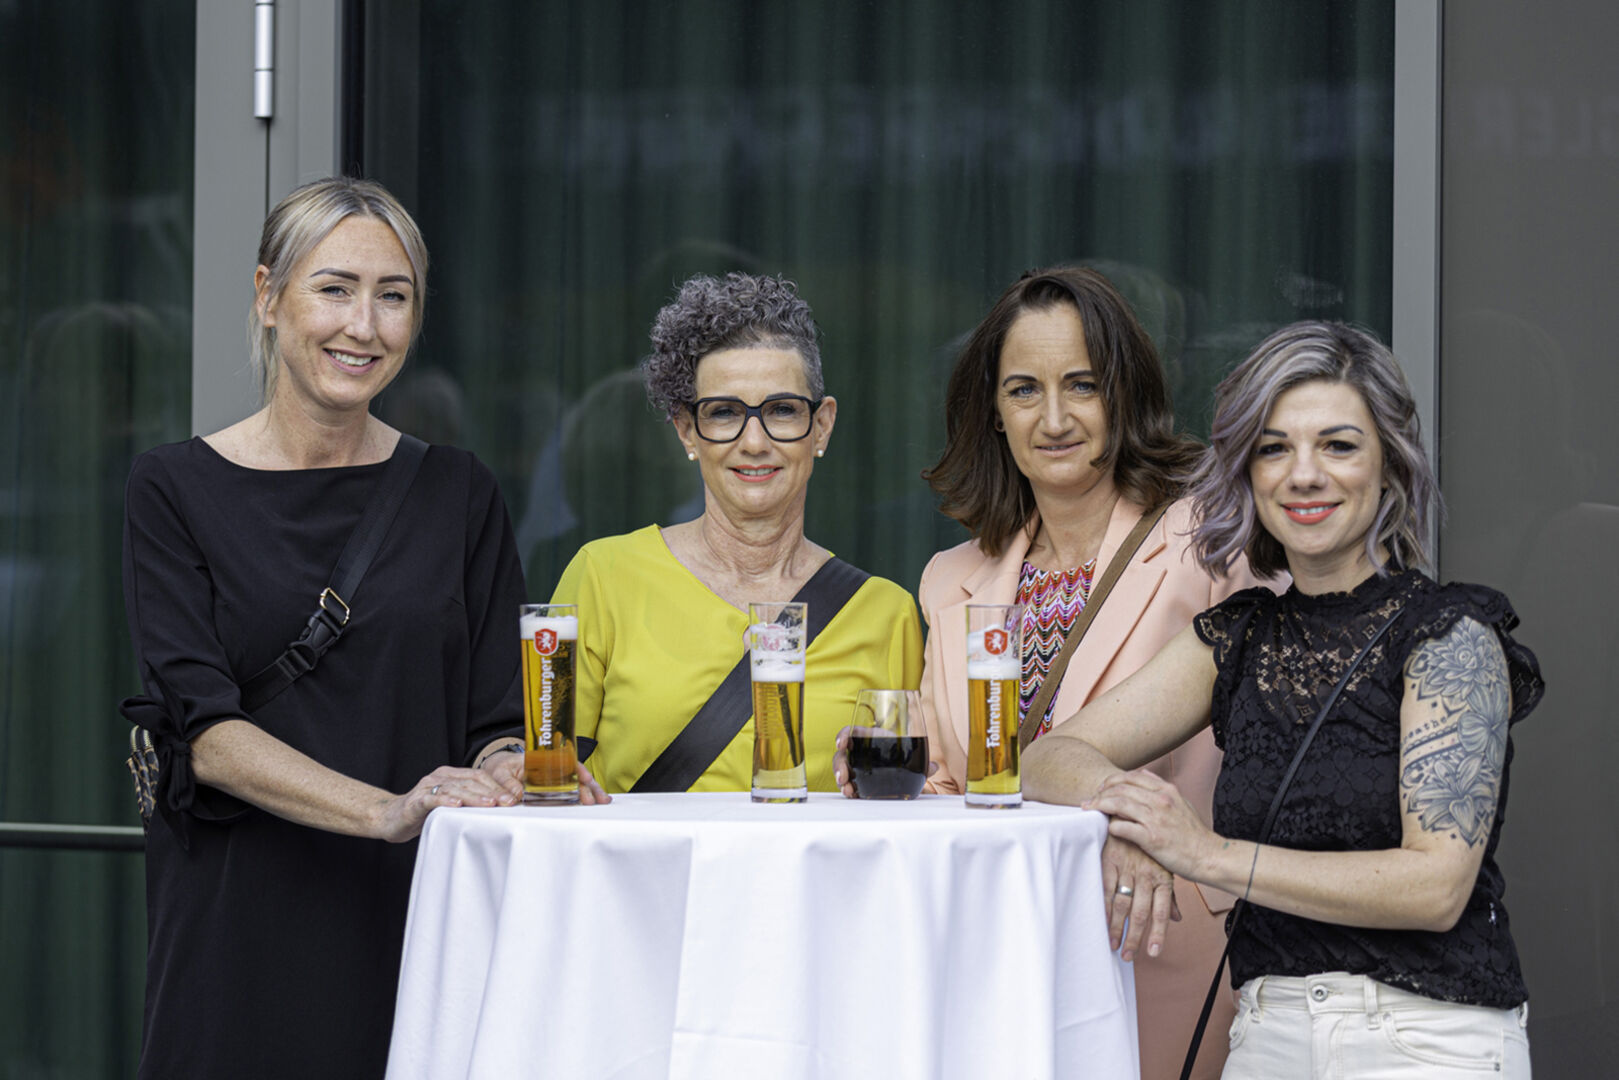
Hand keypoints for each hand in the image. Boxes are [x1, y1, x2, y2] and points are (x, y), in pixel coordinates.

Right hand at [377, 763, 519, 842]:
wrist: (390, 818)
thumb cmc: (423, 813)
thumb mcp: (450, 805)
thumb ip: (469, 802)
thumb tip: (500, 808)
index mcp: (450, 775)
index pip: (479, 776)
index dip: (498, 786)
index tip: (514, 797)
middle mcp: (439, 777)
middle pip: (471, 781)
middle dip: (492, 791)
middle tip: (509, 802)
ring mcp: (426, 788)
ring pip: (455, 788)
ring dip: (475, 796)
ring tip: (490, 803)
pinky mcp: (415, 801)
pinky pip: (432, 799)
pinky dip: (445, 800)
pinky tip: (457, 805)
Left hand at [477, 742, 611, 805]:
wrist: (497, 769)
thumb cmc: (499, 769)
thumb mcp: (499, 774)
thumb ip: (507, 784)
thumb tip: (516, 797)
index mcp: (540, 759)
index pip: (564, 761)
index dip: (577, 770)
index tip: (586, 779)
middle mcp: (551, 768)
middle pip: (576, 774)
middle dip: (589, 786)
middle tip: (599, 800)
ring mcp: (554, 778)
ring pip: (577, 783)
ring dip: (590, 792)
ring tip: (603, 801)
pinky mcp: (553, 788)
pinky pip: (571, 791)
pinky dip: (582, 796)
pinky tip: (592, 802)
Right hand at [831, 725, 936, 798]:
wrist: (901, 771)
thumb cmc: (903, 757)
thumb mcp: (912, 758)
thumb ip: (922, 762)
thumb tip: (934, 766)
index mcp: (871, 738)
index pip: (851, 732)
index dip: (843, 736)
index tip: (841, 744)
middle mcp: (860, 751)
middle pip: (842, 754)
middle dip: (839, 765)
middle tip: (843, 776)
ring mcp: (856, 766)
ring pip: (842, 769)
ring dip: (841, 779)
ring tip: (847, 789)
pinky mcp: (857, 780)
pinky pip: (847, 782)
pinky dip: (847, 788)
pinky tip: (851, 793)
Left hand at [1086, 769, 1216, 881]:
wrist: (1209, 856)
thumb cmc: (1194, 834)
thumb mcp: (1182, 803)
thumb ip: (1161, 789)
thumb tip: (1143, 775)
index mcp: (1167, 790)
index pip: (1131, 777)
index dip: (1112, 781)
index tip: (1102, 788)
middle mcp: (1160, 800)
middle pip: (1120, 788)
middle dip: (1100, 792)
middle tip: (1090, 800)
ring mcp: (1156, 819)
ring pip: (1118, 804)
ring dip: (1100, 806)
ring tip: (1090, 810)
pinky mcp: (1152, 838)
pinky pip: (1123, 827)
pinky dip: (1111, 826)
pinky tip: (1107, 829)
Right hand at [1098, 833, 1179, 961]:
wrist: (1128, 810)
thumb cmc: (1147, 842)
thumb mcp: (1164, 866)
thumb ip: (1169, 894)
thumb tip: (1177, 918)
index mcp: (1162, 876)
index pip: (1161, 911)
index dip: (1158, 933)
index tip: (1154, 953)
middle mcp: (1145, 874)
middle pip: (1140, 913)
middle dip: (1133, 937)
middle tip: (1127, 956)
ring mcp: (1127, 868)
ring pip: (1122, 904)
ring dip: (1116, 927)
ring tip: (1112, 945)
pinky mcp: (1109, 860)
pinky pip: (1106, 888)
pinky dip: (1103, 907)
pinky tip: (1101, 921)